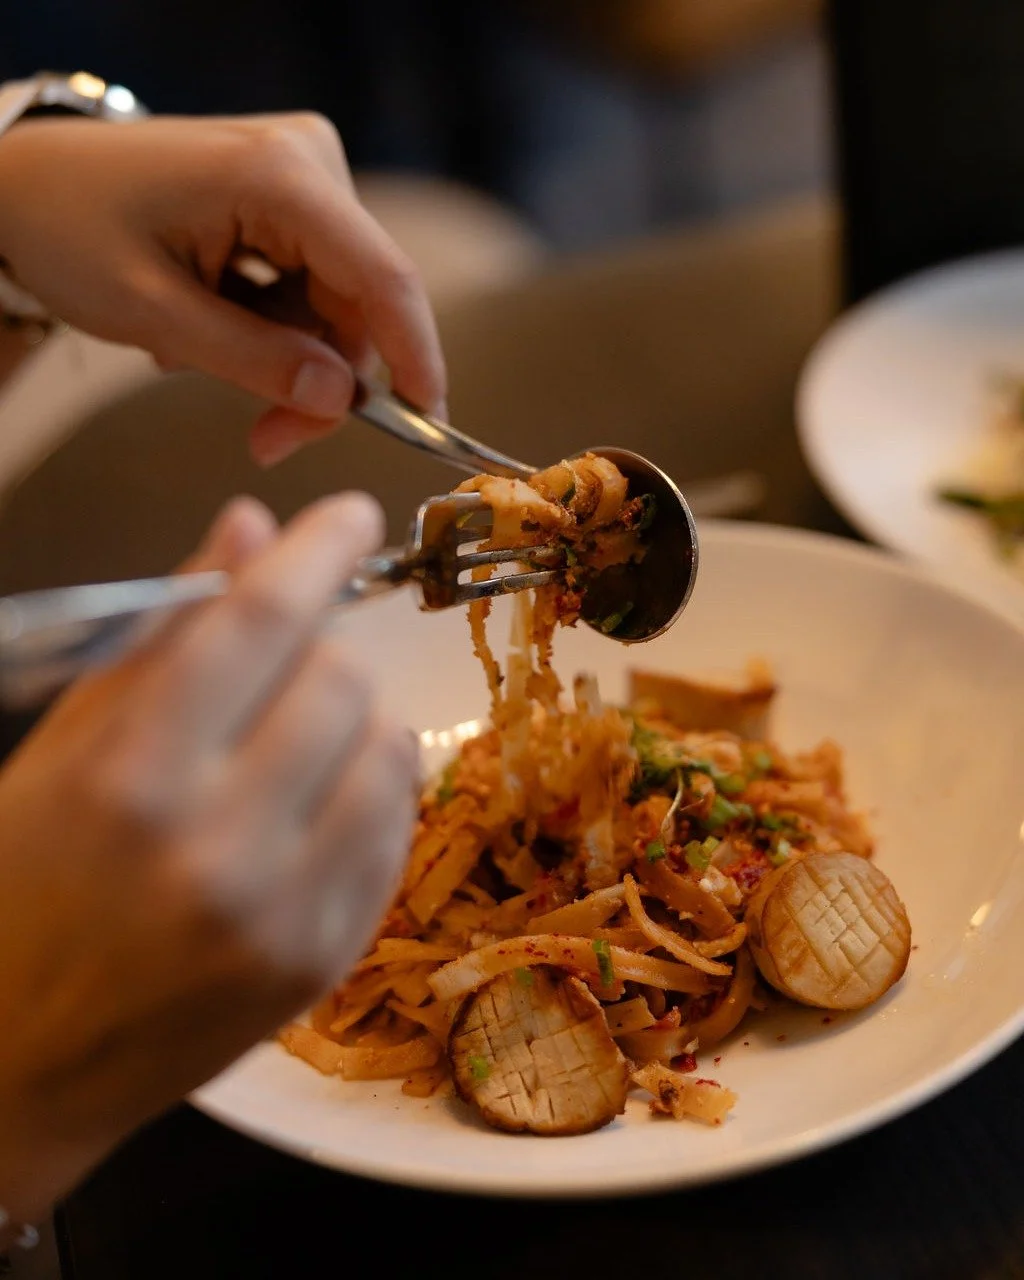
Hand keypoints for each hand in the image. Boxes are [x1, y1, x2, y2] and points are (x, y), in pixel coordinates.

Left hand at [0, 113, 446, 464]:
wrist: (22, 183)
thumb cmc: (69, 226)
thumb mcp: (154, 310)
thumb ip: (255, 360)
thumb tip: (342, 400)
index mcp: (280, 177)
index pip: (383, 278)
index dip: (415, 358)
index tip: (429, 426)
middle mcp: (308, 164)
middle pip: (360, 304)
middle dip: (322, 381)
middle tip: (267, 441)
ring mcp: (302, 178)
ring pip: (338, 307)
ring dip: (287, 359)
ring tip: (199, 361)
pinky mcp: (290, 198)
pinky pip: (312, 290)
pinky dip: (272, 329)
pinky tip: (212, 328)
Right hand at [0, 493, 417, 1222]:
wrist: (18, 1062)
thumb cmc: (20, 885)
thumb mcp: (66, 746)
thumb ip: (165, 633)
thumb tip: (250, 528)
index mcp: (130, 776)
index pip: (259, 623)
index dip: (316, 551)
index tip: (350, 515)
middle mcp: (217, 847)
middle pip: (339, 681)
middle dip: (323, 647)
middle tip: (288, 660)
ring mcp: (284, 915)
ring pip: (390, 749)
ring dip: (356, 716)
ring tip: (298, 734)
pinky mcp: (325, 960)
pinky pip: (395, 828)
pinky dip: (369, 787)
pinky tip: (317, 796)